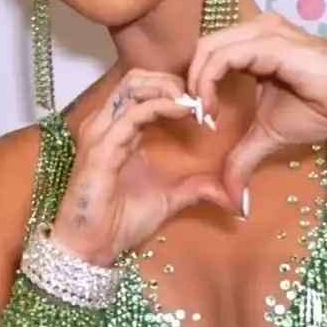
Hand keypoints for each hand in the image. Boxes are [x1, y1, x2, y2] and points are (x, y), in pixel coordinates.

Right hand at [50, 70, 233, 265]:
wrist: (93, 247)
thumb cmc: (121, 220)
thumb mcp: (170, 198)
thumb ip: (197, 188)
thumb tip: (232, 194)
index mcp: (119, 130)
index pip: (142, 88)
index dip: (173, 88)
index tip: (204, 103)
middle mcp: (106, 125)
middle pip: (136, 79)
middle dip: (171, 80)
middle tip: (200, 97)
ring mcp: (100, 134)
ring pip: (131, 88)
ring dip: (167, 88)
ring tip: (194, 102)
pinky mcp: (100, 150)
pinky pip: (131, 116)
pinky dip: (159, 107)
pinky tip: (183, 111)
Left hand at [185, 14, 326, 204]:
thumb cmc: (321, 110)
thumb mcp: (270, 136)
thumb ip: (244, 158)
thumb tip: (233, 201)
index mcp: (257, 45)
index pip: (211, 53)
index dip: (197, 83)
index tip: (204, 119)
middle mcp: (257, 31)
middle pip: (203, 46)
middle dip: (191, 82)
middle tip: (199, 115)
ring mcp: (263, 33)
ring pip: (208, 48)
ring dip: (197, 82)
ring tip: (207, 112)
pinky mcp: (269, 42)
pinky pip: (223, 57)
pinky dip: (208, 82)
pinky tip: (215, 110)